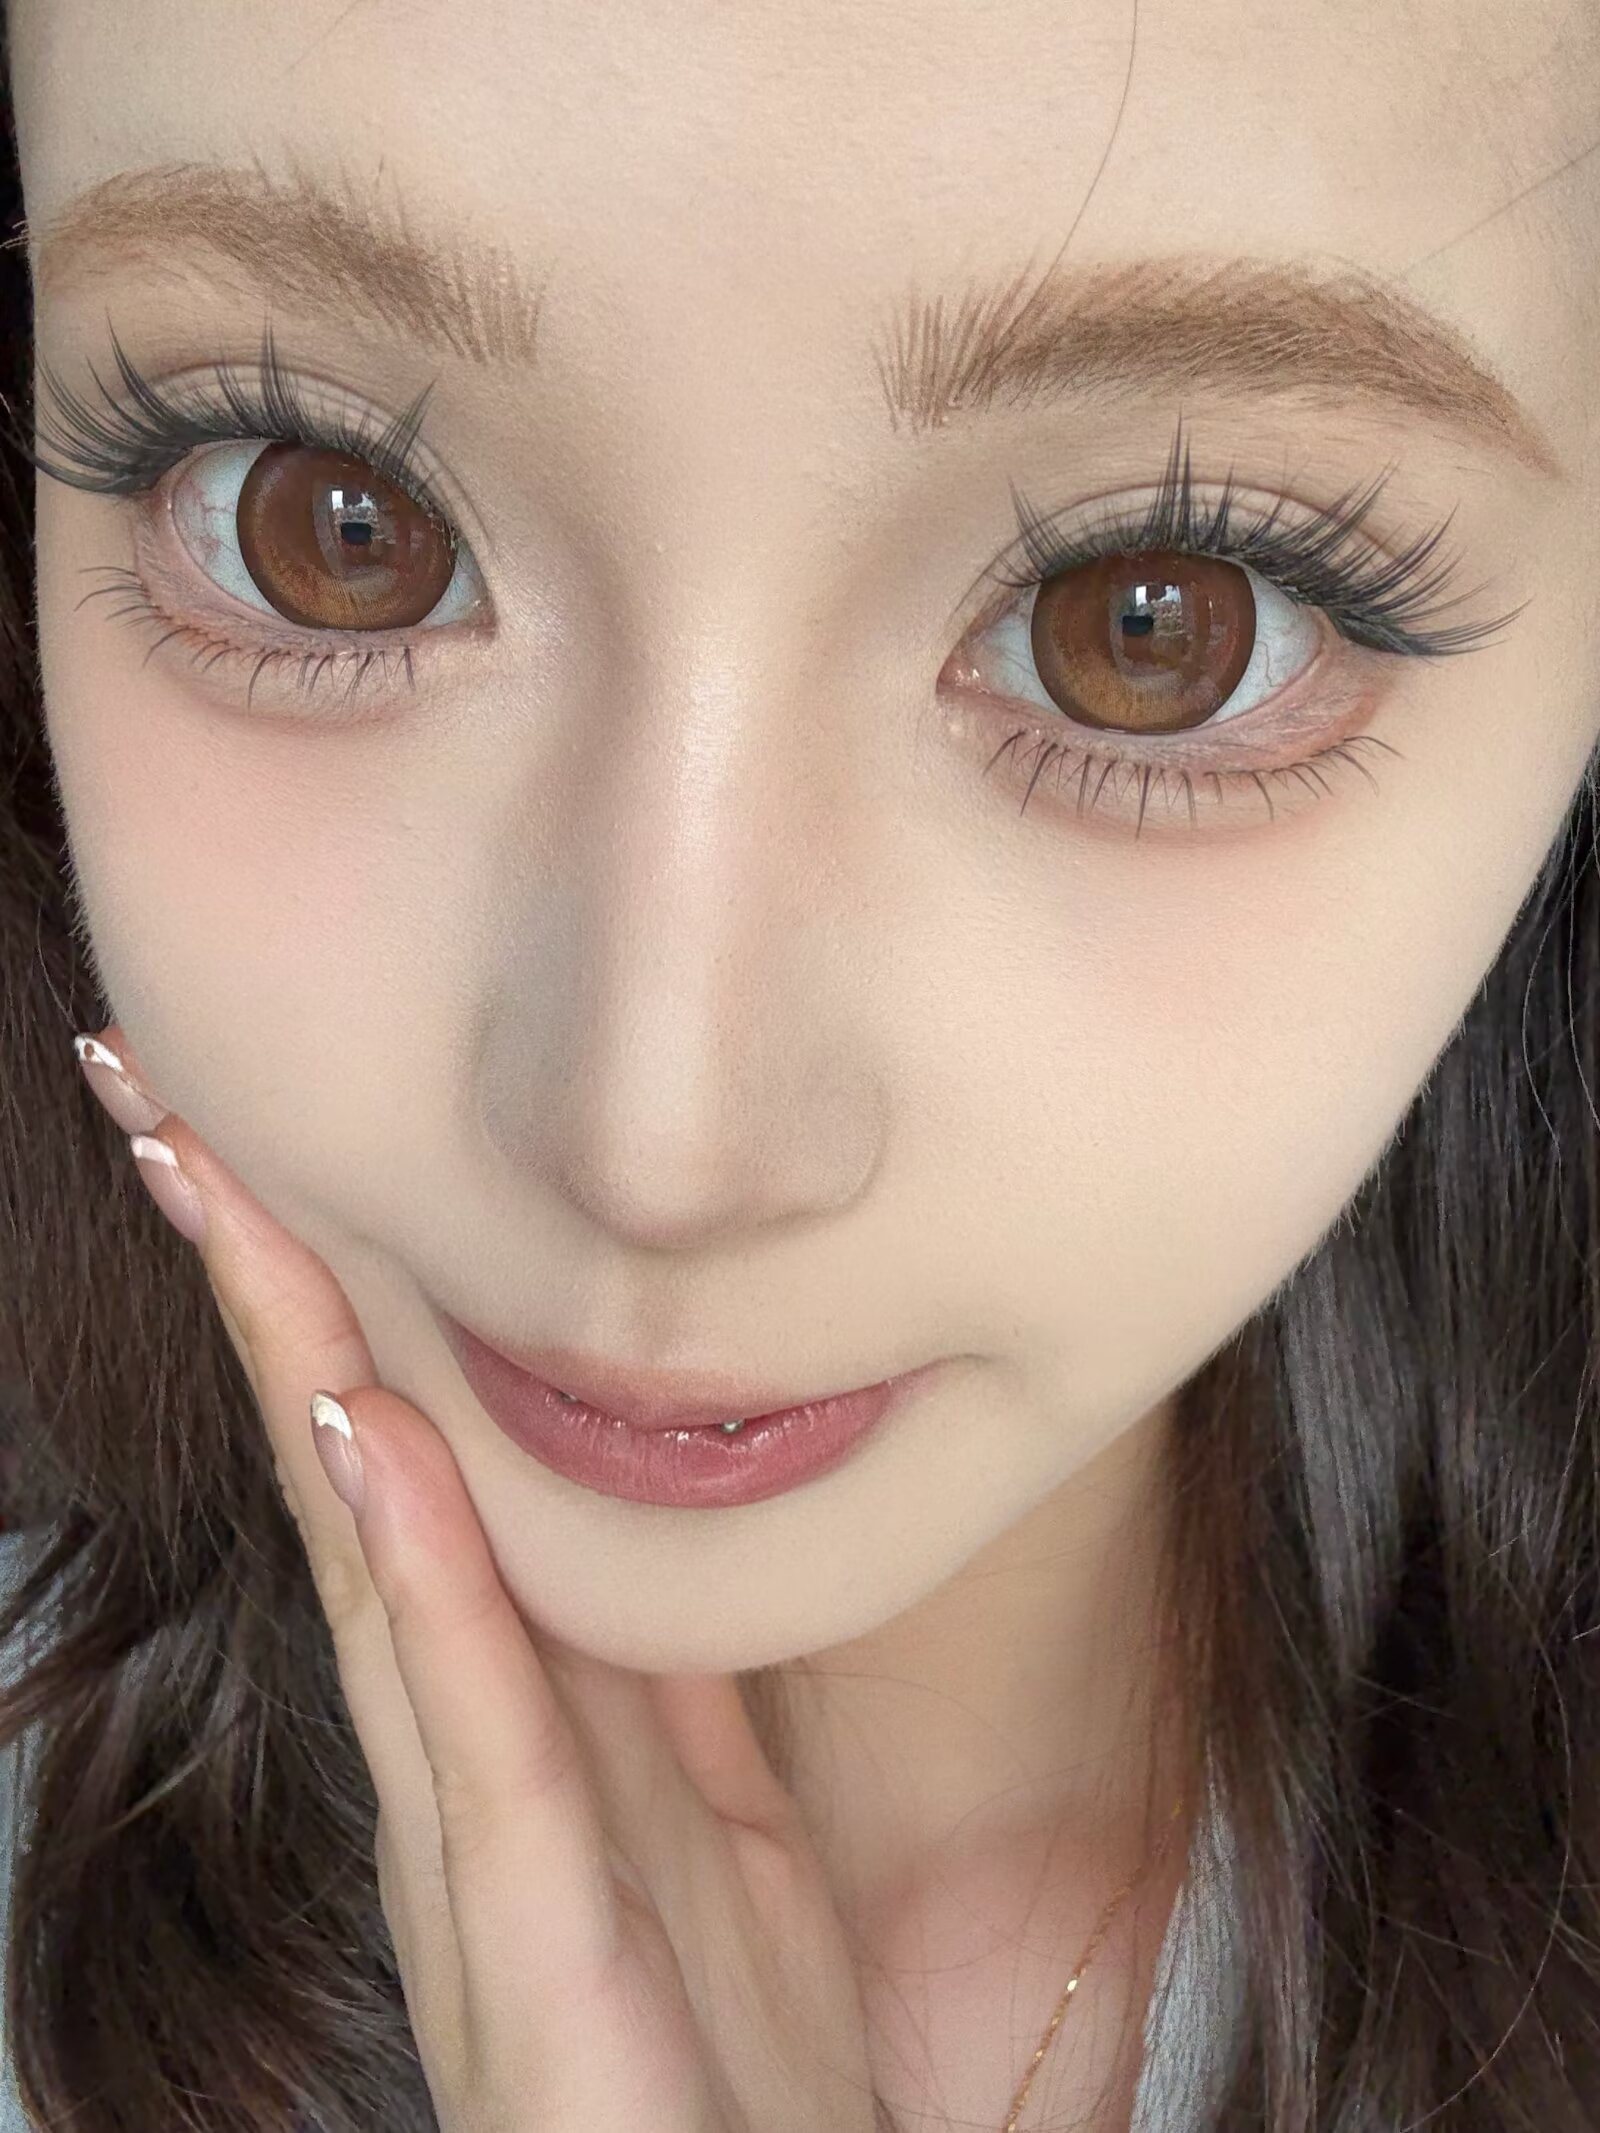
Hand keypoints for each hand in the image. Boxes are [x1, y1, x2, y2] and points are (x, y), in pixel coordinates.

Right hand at [90, 1035, 879, 2132]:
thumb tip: (633, 1497)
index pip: (395, 1460)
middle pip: (340, 1471)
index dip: (332, 1288)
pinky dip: (411, 1562)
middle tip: (173, 1098)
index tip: (274, 1130)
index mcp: (507, 1709)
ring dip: (296, 1362)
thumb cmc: (734, 2044)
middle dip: (260, 1279)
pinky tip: (361, 1427)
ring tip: (230, 1190)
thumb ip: (653, 1664)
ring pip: (367, 1559)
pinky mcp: (520, 1928)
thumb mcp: (712, 1806)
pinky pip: (466, 1713)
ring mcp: (467, 1837)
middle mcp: (451, 1752)